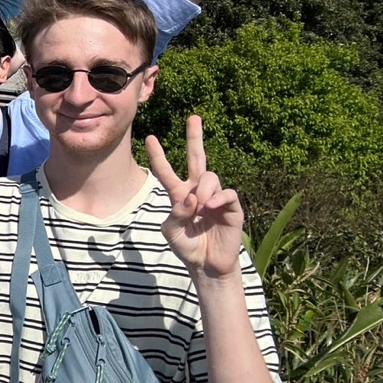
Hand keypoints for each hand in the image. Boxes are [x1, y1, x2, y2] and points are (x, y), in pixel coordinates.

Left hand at [145, 116, 245, 280]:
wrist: (206, 265)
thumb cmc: (187, 247)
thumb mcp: (171, 231)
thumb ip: (176, 213)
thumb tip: (193, 198)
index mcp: (179, 195)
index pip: (166, 172)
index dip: (159, 156)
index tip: (150, 138)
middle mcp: (198, 191)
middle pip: (197, 158)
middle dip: (194, 137)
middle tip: (193, 117)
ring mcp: (215, 197)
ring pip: (210, 177)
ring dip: (203, 190)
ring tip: (200, 208)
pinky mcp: (231, 207)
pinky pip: (227, 193)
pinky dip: (217, 198)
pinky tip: (211, 208)